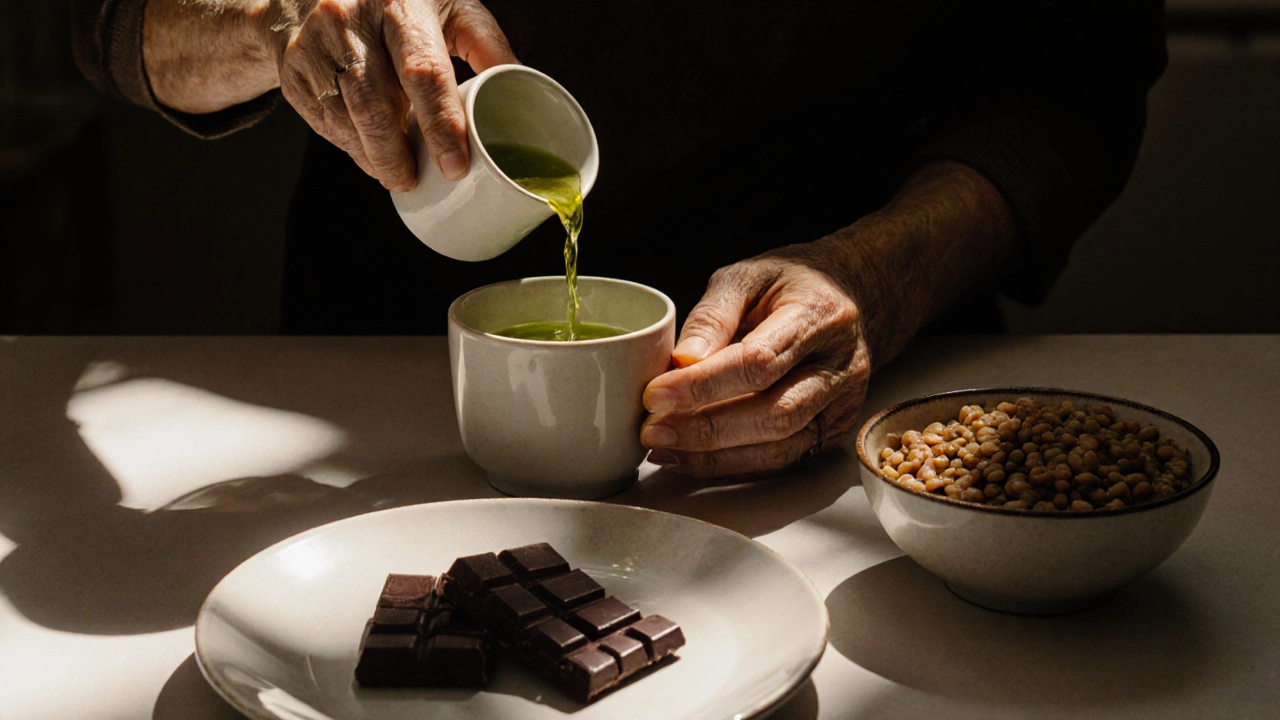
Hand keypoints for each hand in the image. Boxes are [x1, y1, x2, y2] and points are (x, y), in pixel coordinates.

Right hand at [268, 0, 516, 189]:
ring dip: (373, 157)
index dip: (441, 124)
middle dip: (399, 155)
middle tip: (418, 181)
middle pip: (376, 105)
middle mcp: (351, 19)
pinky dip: (349, 146)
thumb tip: (525, 85)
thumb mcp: (447, 6)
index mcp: (400, 5)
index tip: (455, 165)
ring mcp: (315, 44)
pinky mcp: (293, 67)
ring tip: (396, 173)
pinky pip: (323, 122)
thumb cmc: (397, 2)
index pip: (423, 72)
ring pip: (345, 119)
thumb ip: (486, 44)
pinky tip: (367, 152)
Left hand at [640, 243, 872, 477]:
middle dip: (706, 430)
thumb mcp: (747, 277)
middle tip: (653, 431)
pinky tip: (693, 458)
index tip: (655, 395)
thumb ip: (712, 317)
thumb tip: (680, 363)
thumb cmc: (789, 284)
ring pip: (780, 448)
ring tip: (663, 448)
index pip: (759, 361)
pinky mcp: (832, 432)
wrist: (844, 295)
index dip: (702, 385)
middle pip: (774, 414)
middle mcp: (840, 366)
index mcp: (819, 315)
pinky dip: (733, 465)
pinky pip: (781, 460)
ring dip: (715, 456)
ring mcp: (842, 405)